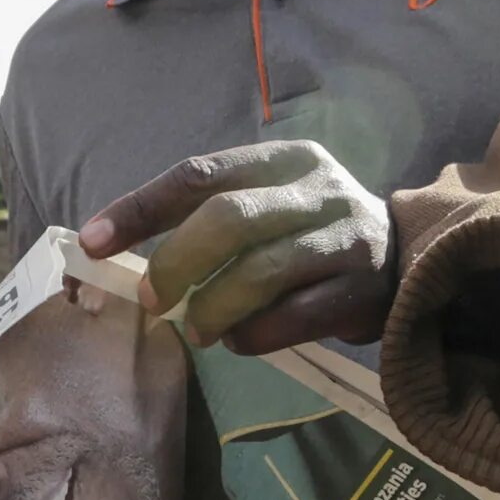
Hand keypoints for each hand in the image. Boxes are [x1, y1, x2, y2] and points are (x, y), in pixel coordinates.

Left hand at [80, 140, 394, 354]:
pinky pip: (295, 317)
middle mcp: (319, 190)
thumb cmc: (310, 234)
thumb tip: (112, 248)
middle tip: (151, 298)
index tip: (91, 241)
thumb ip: (207, 216)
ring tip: (194, 330)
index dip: (139, 208)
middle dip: (176, 262)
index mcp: (285, 159)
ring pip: (262, 271)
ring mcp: (346, 240)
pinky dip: (253, 335)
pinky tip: (238, 340)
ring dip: (212, 306)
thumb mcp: (268, 204)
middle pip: (230, 219)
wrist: (408, 262)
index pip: (199, 174)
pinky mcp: (363, 292)